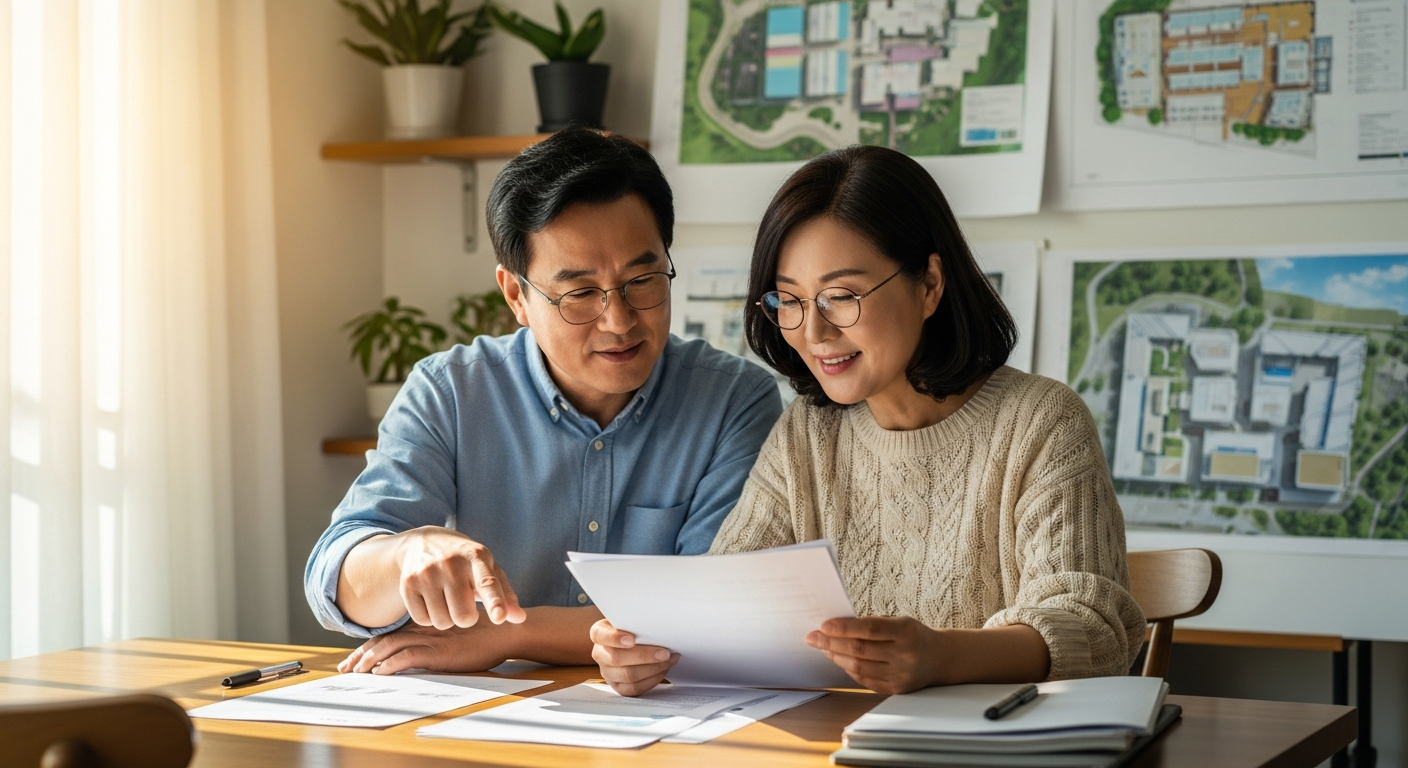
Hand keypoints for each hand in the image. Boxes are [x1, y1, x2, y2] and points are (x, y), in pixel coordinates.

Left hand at [337, 622, 513, 674]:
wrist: (506, 630)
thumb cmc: (484, 634)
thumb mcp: (453, 635)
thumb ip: (435, 639)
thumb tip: (416, 655)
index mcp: (425, 624)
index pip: (389, 635)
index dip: (368, 647)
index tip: (353, 660)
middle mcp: (423, 630)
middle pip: (383, 640)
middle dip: (361, 655)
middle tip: (346, 668)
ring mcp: (431, 640)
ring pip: (390, 647)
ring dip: (370, 660)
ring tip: (357, 672)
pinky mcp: (440, 652)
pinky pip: (408, 657)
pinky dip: (391, 665)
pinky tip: (381, 672)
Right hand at [395, 527, 526, 629]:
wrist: (423, 542)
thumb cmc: (465, 562)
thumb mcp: (488, 568)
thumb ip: (504, 594)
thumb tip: (520, 618)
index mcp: (477, 557)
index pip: (488, 583)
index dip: (495, 602)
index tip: (499, 617)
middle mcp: (451, 564)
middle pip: (463, 616)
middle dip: (466, 618)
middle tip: (464, 604)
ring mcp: (427, 573)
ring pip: (442, 622)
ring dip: (447, 619)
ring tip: (447, 601)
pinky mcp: (407, 583)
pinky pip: (422, 620)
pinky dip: (428, 617)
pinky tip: (431, 600)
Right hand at [590, 619, 678, 695]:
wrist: (629, 642)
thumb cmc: (632, 628)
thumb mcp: (630, 620)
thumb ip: (638, 622)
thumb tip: (658, 626)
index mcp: (599, 634)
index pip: (600, 635)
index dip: (615, 638)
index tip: (631, 639)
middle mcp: (599, 654)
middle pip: (617, 659)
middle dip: (645, 656)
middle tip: (665, 652)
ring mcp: (607, 672)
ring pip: (628, 676)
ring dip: (653, 668)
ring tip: (669, 660)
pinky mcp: (618, 686)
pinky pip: (635, 688)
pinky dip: (652, 679)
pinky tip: (663, 669)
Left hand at [806, 616, 941, 694]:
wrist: (940, 658)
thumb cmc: (913, 635)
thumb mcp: (899, 621)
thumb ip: (872, 625)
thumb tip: (836, 627)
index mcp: (906, 632)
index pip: (869, 629)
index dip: (844, 628)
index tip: (823, 625)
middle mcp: (905, 656)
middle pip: (860, 651)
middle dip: (831, 643)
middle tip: (812, 637)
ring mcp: (900, 676)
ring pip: (859, 668)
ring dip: (836, 657)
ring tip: (822, 647)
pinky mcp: (895, 690)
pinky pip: (864, 680)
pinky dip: (848, 669)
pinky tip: (839, 660)